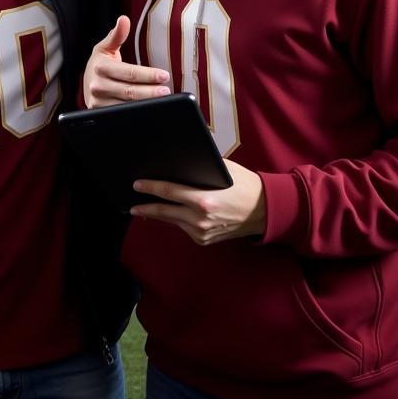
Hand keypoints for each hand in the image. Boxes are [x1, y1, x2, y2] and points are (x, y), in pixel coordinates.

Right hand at [84, 15, 171, 107]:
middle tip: (166, 90)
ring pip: (127, 105)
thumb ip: (117, 35)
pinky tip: (149, 109)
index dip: (148, 74)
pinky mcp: (101, 113)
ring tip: (162, 100)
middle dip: (150, 92)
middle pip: (129, 91)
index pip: (129, 73)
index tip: (164, 75)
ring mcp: (98, 101)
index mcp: (100, 67)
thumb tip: (124, 19)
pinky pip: (122, 114)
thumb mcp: (106, 47)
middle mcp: (98, 85)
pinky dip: (137, 112)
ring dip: (146, 104)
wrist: (86, 82)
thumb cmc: (100, 64)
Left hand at [129, 159, 265, 244]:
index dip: (150, 188)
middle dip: (146, 206)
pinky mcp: (204, 240)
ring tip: (144, 207)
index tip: (136, 184)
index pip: (168, 192)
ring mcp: (202, 232)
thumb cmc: (243, 185)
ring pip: (172, 221)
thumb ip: (200, 165)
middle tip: (132, 202)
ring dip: (158, 214)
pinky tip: (168, 213)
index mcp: (204, 200)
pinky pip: (183, 228)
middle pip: (164, 211)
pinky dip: (175, 220)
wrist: (265, 211)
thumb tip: (178, 157)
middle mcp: (201, 219)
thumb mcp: (223, 169)